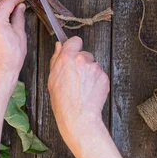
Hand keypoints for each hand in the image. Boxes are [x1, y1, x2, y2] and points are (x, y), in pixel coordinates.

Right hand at [48, 36, 109, 157]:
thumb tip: (59, 46)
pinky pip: (100, 75)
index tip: (74, 53)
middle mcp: (82, 59)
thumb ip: (56, 59)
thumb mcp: (52, 79)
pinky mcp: (104, 77)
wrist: (79, 118)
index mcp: (67, 57)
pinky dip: (97, 81)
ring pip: (93, 65)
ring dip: (90, 73)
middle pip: (85, 54)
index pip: (75, 40)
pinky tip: (90, 92)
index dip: (74, 47)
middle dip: (82, 63)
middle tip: (77, 78)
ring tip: (83, 88)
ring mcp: (94, 67)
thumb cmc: (63, 102)